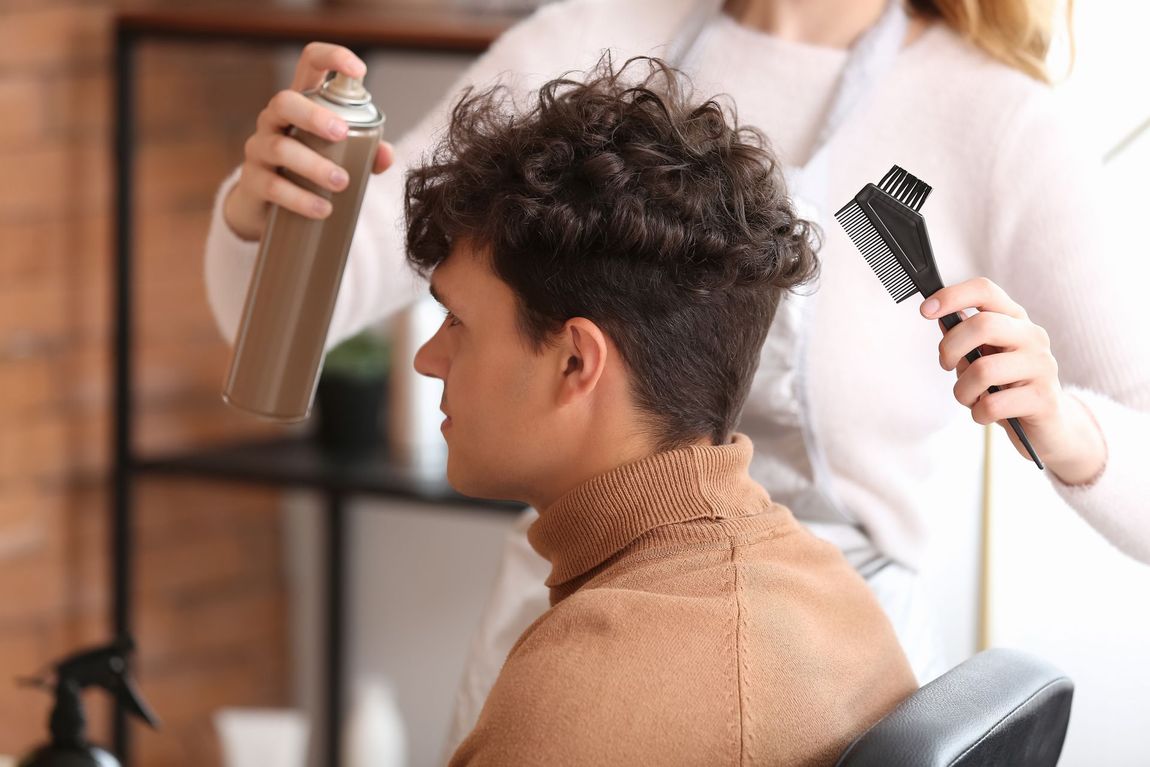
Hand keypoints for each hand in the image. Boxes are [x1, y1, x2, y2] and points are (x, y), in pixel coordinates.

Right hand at [223, 42, 395, 241]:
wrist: (267, 209)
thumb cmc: (308, 171)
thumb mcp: (339, 157)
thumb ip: (366, 151)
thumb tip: (386, 154)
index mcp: (301, 105)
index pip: (310, 63)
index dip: (332, 57)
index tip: (359, 70)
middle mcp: (275, 120)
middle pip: (284, 101)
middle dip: (313, 115)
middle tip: (342, 133)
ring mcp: (259, 149)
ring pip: (279, 147)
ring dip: (313, 164)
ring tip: (340, 183)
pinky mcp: (252, 182)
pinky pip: (272, 185)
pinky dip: (299, 198)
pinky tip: (321, 209)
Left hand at [921, 277, 1106, 483]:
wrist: (1047, 425)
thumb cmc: (1007, 387)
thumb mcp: (983, 357)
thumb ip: (964, 339)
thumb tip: (940, 317)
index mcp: (1014, 320)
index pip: (985, 291)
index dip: (952, 296)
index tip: (925, 310)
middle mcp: (1032, 336)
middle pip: (982, 324)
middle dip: (950, 347)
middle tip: (945, 365)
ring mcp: (1042, 366)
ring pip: (983, 370)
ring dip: (962, 390)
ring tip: (969, 398)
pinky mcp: (1043, 398)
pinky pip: (993, 404)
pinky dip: (978, 413)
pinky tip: (985, 413)